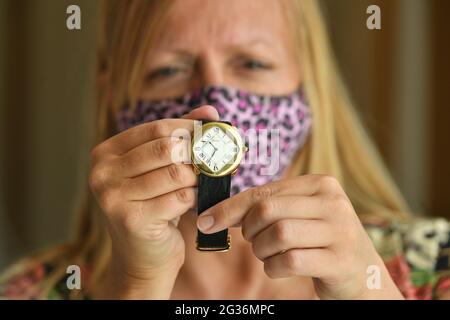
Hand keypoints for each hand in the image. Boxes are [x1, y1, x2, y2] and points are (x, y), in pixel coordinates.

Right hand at [89, 105, 218, 297]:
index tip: (213, 132)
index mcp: (107, 153)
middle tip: (215, 160)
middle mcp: (103, 173)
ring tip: (200, 185)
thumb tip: (210, 112)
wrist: (142, 259)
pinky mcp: (131, 220)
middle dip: (197, 154)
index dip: (189, 128)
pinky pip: (179, 197)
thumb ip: (181, 138)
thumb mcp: (160, 169)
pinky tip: (193, 203)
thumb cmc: (154, 208)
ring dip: (197, 179)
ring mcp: (113, 197)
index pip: (156, 128)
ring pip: (176, 173)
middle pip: (166, 148)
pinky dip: (194, 198)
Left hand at [196, 175, 403, 299]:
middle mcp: (333, 203)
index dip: (230, 208)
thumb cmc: (319, 240)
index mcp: (320, 184)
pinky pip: (289, 262)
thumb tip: (215, 213)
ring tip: (270, 254)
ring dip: (262, 251)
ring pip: (278, 235)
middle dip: (249, 230)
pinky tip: (280, 268)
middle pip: (267, 211)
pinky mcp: (340, 261)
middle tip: (253, 241)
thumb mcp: (298, 215)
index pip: (263, 192)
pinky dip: (274, 268)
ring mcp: (340, 231)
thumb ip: (266, 207)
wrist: (362, 273)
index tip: (206, 222)